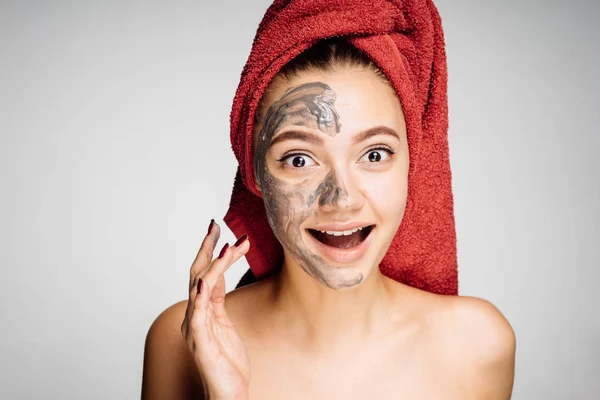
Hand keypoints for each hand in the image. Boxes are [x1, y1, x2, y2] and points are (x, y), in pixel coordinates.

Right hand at [181, 220, 250, 399]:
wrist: (228, 392)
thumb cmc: (226, 361)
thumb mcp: (225, 323)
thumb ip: (217, 299)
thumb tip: (216, 274)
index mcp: (202, 309)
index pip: (205, 273)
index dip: (212, 250)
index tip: (221, 229)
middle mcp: (195, 315)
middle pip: (198, 274)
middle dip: (207, 248)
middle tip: (216, 225)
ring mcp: (195, 328)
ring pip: (199, 289)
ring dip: (212, 266)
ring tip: (225, 246)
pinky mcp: (200, 342)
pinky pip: (198, 316)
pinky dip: (200, 297)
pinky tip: (206, 280)